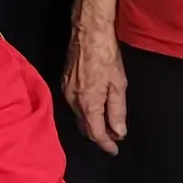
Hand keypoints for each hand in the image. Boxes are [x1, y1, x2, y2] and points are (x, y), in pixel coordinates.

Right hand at [62, 18, 127, 154]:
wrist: (88, 32)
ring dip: (92, 123)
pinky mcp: (64, 82)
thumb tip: (118, 132)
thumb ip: (117, 111)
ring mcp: (66, 91)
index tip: (115, 150)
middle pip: (85, 127)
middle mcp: (73, 101)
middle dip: (99, 135)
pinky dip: (85, 112)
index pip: (96, 133)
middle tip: (114, 138)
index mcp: (88, 104)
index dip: (106, 144)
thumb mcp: (118, 85)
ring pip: (79, 116)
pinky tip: (95, 108)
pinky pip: (74, 105)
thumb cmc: (106, 56)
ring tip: (108, 125)